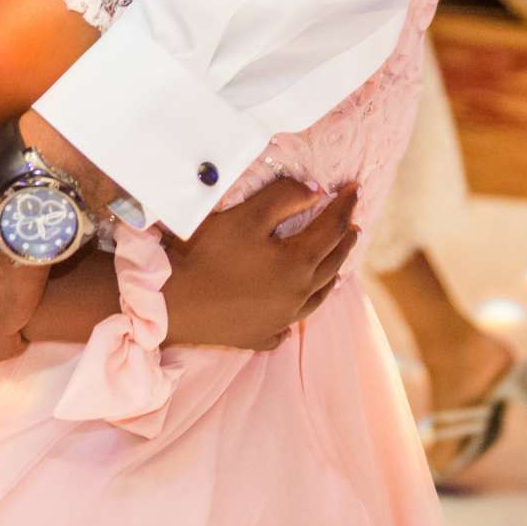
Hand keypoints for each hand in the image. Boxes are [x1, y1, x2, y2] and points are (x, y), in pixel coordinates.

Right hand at [162, 179, 359, 350]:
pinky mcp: (257, 336)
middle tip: (353, 224)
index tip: (354, 189)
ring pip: (316, 298)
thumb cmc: (207, 255)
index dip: (344, 206)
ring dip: (330, 277)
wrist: (172, 304)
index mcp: (297, 264)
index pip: (331, 229)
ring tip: (337, 266)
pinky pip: (285, 329)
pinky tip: (291, 321)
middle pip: (331, 264)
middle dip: (344, 241)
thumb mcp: (246, 215)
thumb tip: (316, 191)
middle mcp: (296, 296)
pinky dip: (294, 319)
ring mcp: (278, 321)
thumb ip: (283, 197)